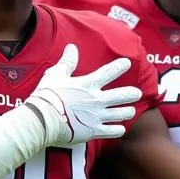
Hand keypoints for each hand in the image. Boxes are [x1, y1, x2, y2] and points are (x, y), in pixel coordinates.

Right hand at [28, 43, 142, 145]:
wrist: (42, 120)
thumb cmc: (47, 96)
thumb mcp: (55, 75)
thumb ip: (67, 62)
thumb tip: (72, 47)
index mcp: (88, 84)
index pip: (108, 72)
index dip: (120, 67)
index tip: (127, 63)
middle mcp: (96, 100)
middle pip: (121, 95)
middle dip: (131, 94)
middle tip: (137, 93)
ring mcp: (96, 116)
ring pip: (120, 114)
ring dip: (126, 112)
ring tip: (130, 111)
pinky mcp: (93, 131)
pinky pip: (111, 131)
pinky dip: (117, 130)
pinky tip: (120, 129)